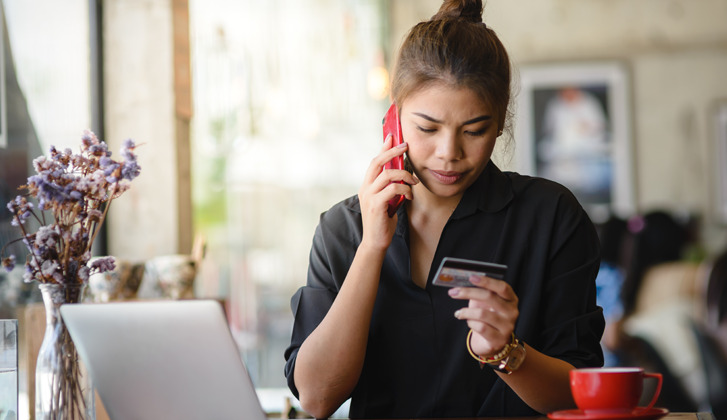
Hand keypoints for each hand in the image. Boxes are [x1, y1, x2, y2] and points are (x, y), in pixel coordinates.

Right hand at [357, 135, 416, 250]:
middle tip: (405, 146)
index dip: (383, 148)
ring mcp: (369, 196)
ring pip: (387, 174)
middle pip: (377, 162)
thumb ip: (391, 187)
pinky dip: (404, 189)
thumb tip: (404, 173)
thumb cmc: (383, 221)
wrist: (376, 241)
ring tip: (414, 181)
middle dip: (392, 151)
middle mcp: (365, 188)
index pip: (374, 161)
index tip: (393, 136)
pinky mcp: (375, 205)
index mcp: (367, 185)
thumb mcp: (387, 200)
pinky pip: (392, 189)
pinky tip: (410, 195)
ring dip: (404, 175)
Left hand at [449, 275, 518, 357]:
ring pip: (482, 313)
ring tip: (459, 313)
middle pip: (489, 297)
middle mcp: (512, 312)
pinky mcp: (499, 339)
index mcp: (511, 299)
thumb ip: (479, 292)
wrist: (491, 341)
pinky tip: (468, 322)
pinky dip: (470, 323)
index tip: (471, 277)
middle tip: (453, 292)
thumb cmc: (487, 317)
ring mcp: (507, 327)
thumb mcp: (485, 303)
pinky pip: (480, 327)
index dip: (487, 281)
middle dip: (468, 292)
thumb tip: (461, 283)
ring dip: (466, 312)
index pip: (502, 287)